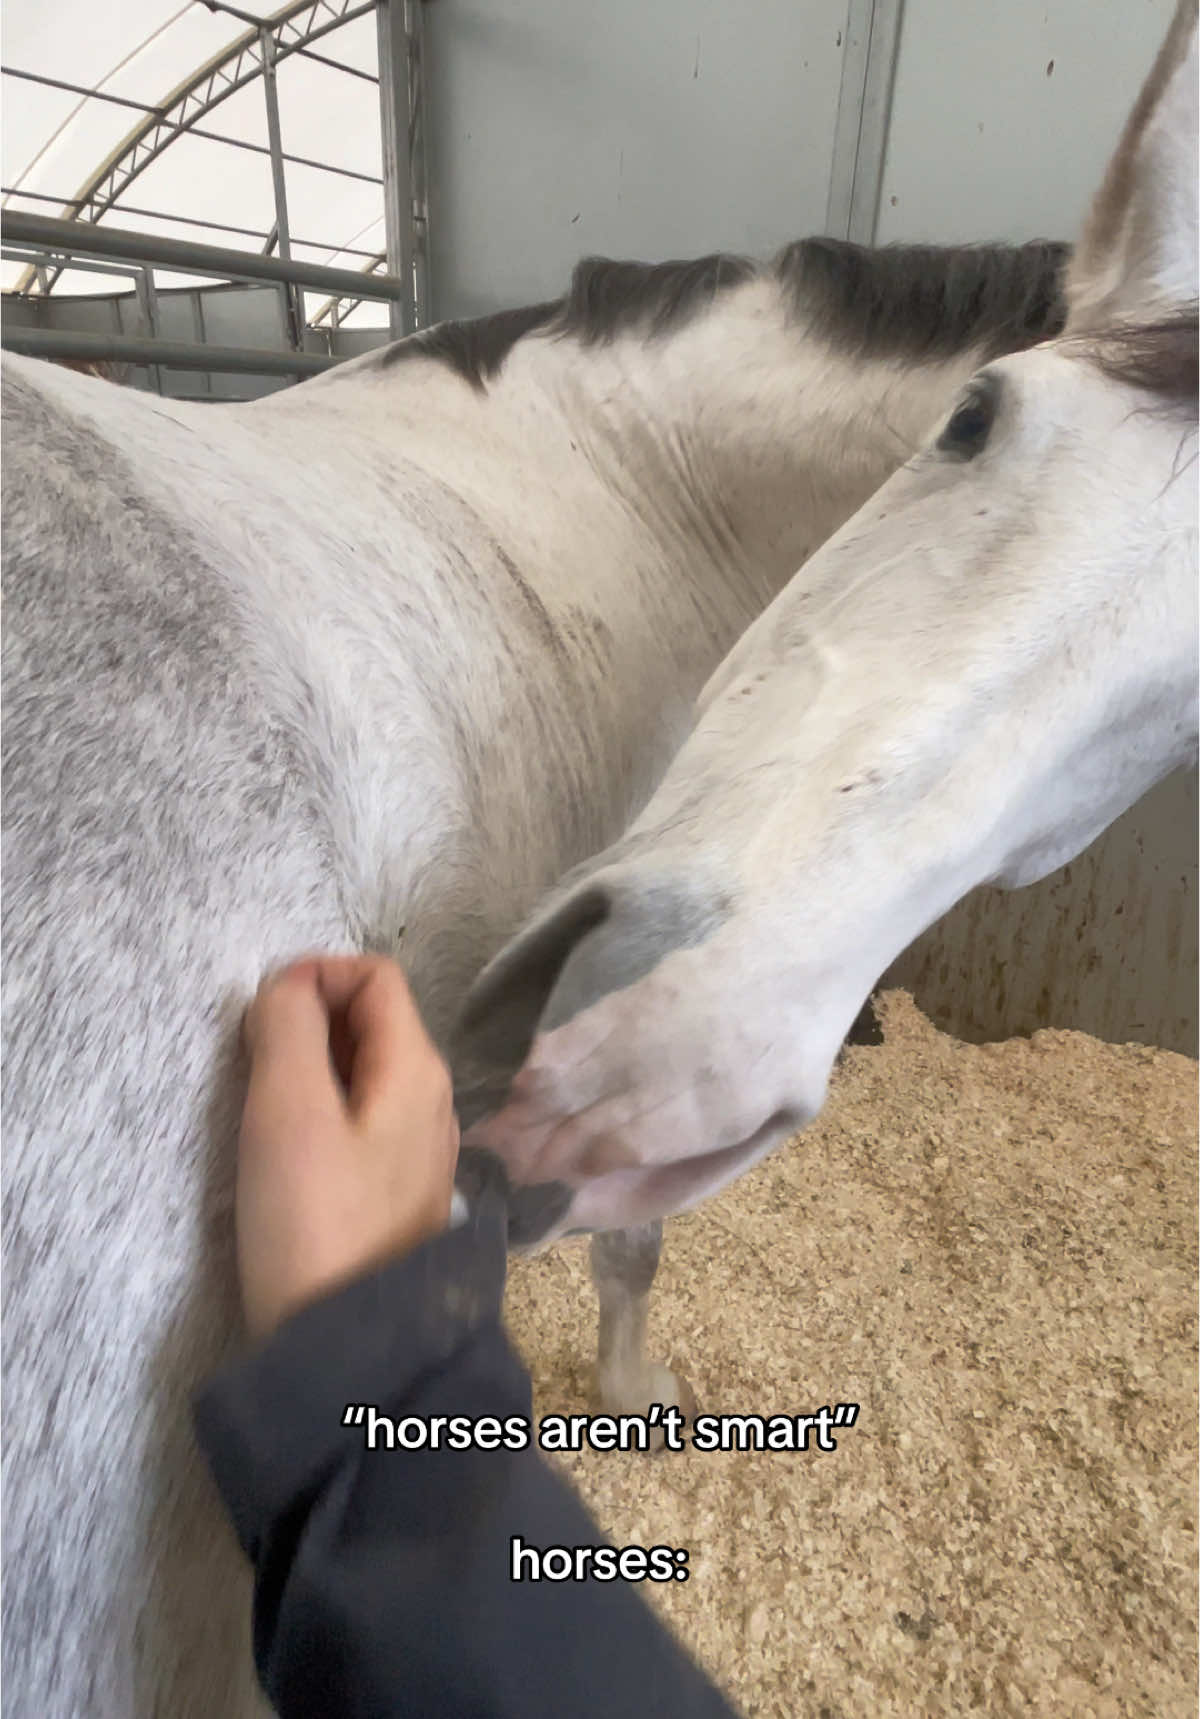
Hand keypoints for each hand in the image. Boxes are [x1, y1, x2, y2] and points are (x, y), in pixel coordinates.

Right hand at [236, 955, 459, 1339]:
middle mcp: (432, 1101)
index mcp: (418, 1071)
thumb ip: (286, 1031)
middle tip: (250, 1064)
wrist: (350, 1350)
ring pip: (363, 1071)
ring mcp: (419, 1149)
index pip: (376, 976)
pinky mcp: (395, 1190)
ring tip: (262, 1109)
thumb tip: (288, 986)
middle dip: (308, 1020)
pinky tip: (287, 1151)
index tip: (259, 1013)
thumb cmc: (315, 1224)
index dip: (315, 974)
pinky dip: (321, 1108)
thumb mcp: (287, 1114)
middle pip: (372, 1020)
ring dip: (310, 1067)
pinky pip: (360, 1117)